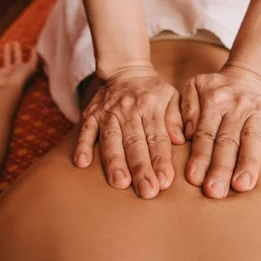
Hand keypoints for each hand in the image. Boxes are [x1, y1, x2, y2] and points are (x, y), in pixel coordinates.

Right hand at [0, 41, 37, 89]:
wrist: (8, 88)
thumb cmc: (21, 77)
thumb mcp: (31, 67)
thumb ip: (34, 58)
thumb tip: (35, 48)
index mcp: (23, 70)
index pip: (25, 60)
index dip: (26, 53)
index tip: (27, 45)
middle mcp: (14, 71)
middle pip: (15, 59)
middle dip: (16, 51)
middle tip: (15, 42)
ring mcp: (5, 73)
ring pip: (6, 61)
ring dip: (6, 53)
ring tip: (6, 44)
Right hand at [74, 68, 184, 198]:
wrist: (125, 69)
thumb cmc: (152, 91)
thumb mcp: (171, 97)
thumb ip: (176, 118)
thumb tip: (179, 140)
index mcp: (151, 107)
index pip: (157, 137)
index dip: (161, 160)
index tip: (165, 181)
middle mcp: (129, 110)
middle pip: (135, 143)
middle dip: (141, 168)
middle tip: (147, 191)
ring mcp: (108, 112)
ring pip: (111, 140)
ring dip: (115, 162)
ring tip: (120, 183)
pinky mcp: (90, 114)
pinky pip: (85, 130)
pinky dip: (82, 145)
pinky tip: (81, 163)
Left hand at [180, 65, 260, 198]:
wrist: (248, 75)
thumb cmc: (214, 90)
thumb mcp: (193, 87)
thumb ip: (185, 109)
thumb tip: (183, 135)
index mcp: (213, 101)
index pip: (205, 133)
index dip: (200, 156)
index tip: (195, 178)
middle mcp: (236, 106)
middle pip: (228, 140)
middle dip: (221, 167)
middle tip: (215, 191)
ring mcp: (258, 112)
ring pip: (253, 139)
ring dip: (248, 163)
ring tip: (243, 185)